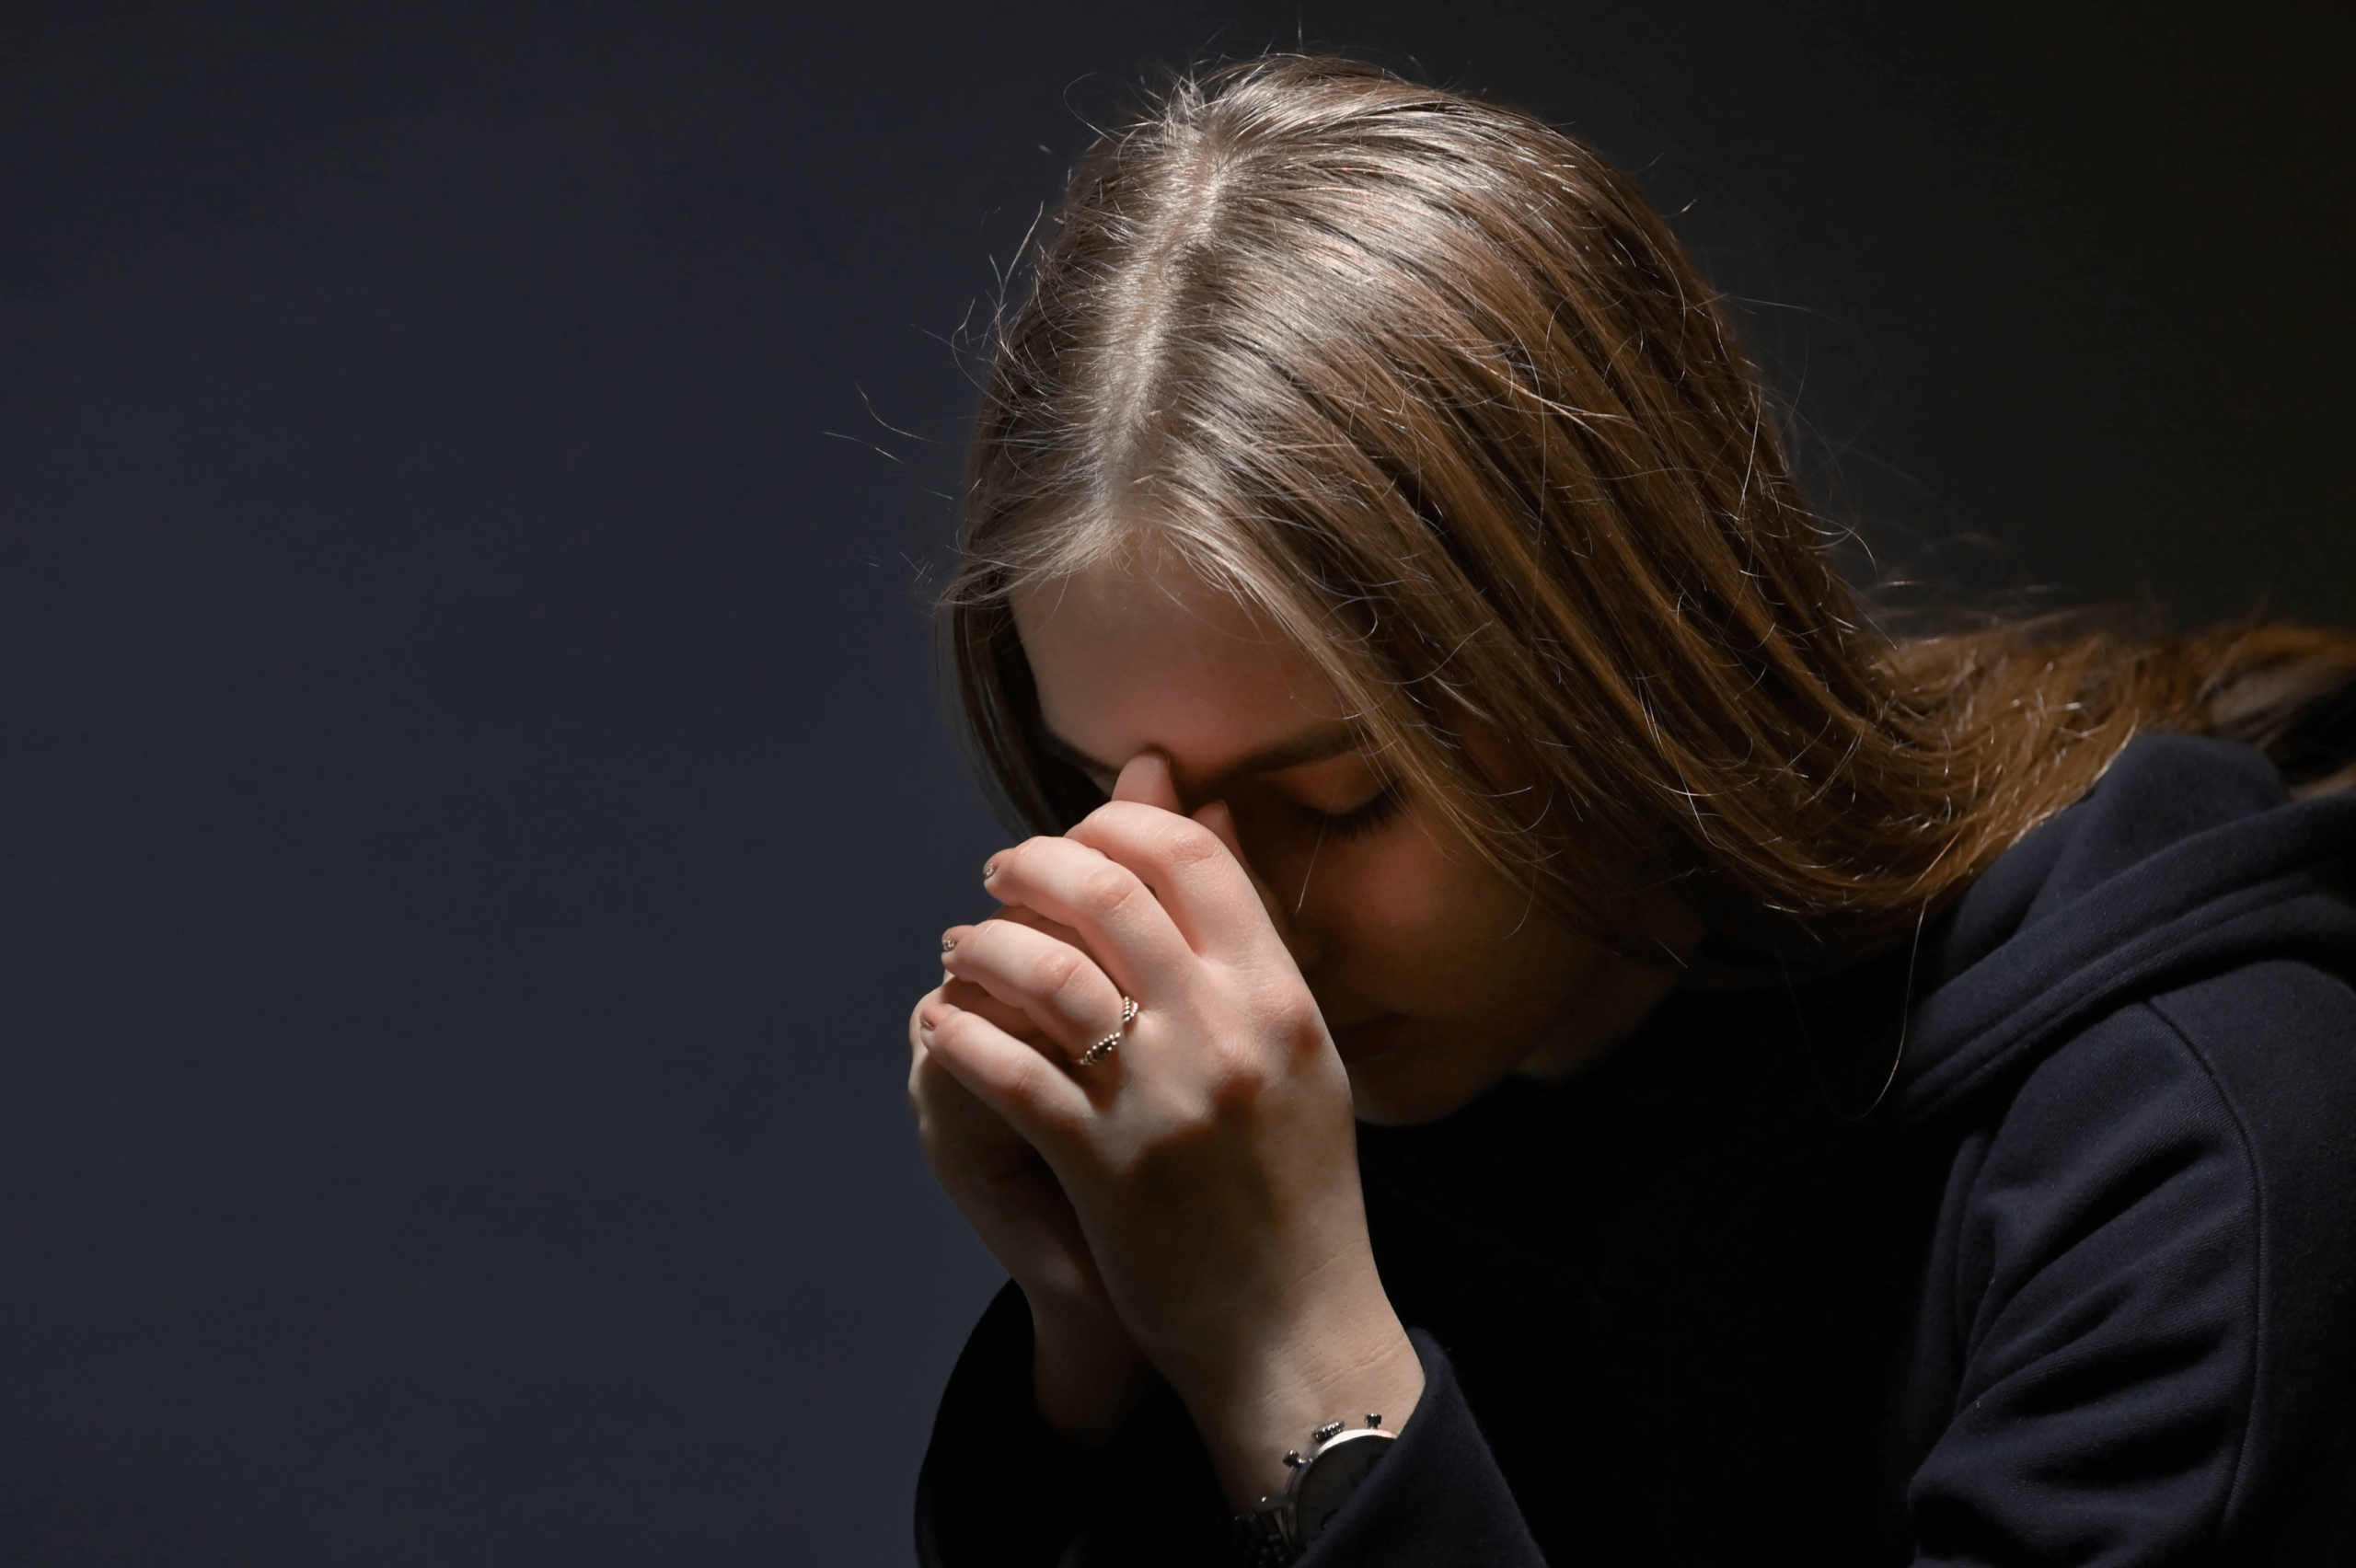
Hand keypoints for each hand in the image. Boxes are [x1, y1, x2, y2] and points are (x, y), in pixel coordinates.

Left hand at [920, 754, 1424, 1506]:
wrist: (1294, 1329)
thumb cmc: (1294, 1189)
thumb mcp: (1297, 1052)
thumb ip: (1248, 940)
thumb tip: (1207, 813)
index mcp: (1280, 997)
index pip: (1191, 856)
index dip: (1120, 821)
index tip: (1076, 834)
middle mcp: (1227, 1032)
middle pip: (1109, 893)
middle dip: (1034, 866)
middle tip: (997, 875)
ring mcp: (1164, 1097)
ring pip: (1044, 971)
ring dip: (982, 947)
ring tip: (961, 949)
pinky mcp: (1104, 1164)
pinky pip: (1007, 1070)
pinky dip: (960, 1035)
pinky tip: (942, 1027)